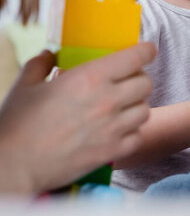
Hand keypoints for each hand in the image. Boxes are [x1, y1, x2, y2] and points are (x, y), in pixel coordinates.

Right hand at [0, 42, 155, 193]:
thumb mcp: (25, 84)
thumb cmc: (18, 124)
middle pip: (146, 83)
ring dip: (136, 106)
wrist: (15, 165)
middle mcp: (107, 100)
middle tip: (127, 82)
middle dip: (139, 79)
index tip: (147, 50)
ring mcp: (112, 128)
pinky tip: (118, 131)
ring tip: (123, 108)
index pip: (135, 57)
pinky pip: (137, 137)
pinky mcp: (112, 152)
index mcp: (89, 77)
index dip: (145, 51)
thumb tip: (50, 55)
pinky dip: (132, 133)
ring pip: (145, 110)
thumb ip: (41, 64)